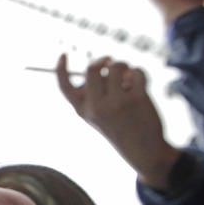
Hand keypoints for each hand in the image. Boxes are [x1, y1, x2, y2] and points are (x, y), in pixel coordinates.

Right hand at [56, 54, 179, 189]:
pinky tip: (140, 86)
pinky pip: (137, 71)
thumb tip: (100, 63)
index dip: (60, 70)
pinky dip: (139, 74)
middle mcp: (97, 107)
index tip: (63, 55)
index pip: (64, 87)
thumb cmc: (118, 127)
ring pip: (117, 66)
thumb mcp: (97, 114)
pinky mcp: (138, 99)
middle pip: (92, 68)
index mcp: (83, 110)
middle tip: (109, 61)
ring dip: (123, 66)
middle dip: (103, 60)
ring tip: (128, 78)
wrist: (143, 149)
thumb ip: (93, 92)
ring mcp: (118, 103)